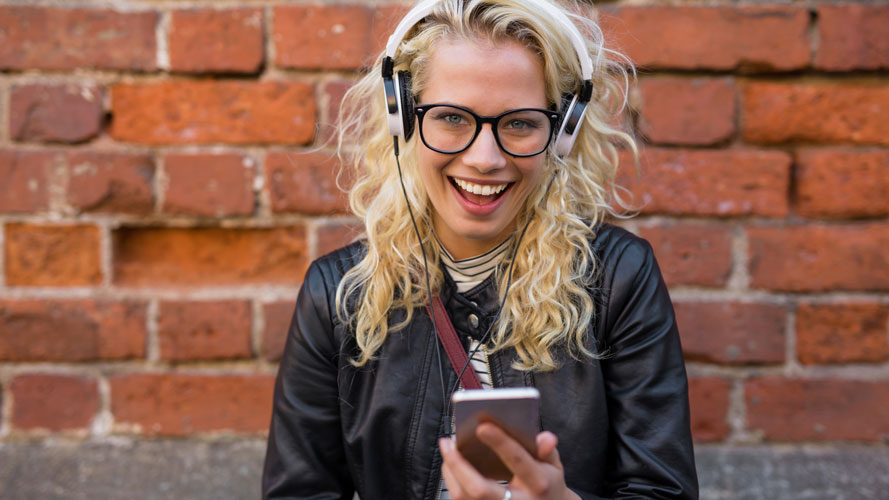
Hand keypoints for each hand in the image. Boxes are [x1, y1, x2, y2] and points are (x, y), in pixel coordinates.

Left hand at [439, 423, 580, 499]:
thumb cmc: (547, 485)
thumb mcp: (554, 466)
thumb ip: (547, 449)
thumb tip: (545, 437)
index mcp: (538, 484)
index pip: (518, 461)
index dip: (500, 443)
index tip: (482, 426)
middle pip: (480, 489)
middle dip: (459, 464)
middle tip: (447, 441)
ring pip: (465, 497)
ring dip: (451, 471)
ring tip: (447, 449)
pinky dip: (453, 481)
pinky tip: (451, 465)